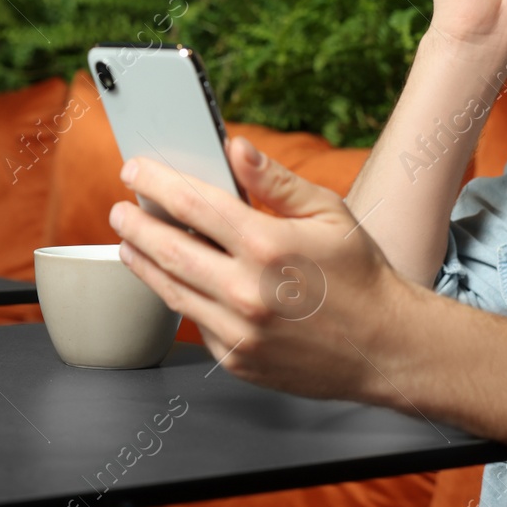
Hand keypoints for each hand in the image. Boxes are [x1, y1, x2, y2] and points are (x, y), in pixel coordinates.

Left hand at [110, 136, 415, 401]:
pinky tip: (180, 281)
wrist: (387, 348)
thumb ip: (274, 181)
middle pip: (168, 248)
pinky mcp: (236, 358)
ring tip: (130, 243)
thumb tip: (235, 148)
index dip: (156, 183)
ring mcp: (238, 330)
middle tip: (120, 211)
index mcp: (268, 245)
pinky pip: (195, 322)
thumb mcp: (327, 213)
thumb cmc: (360, 276)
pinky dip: (182, 297)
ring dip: (143, 262)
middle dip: (135, 224)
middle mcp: (247, 290)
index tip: (135, 170)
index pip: (193, 204)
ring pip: (171, 289)